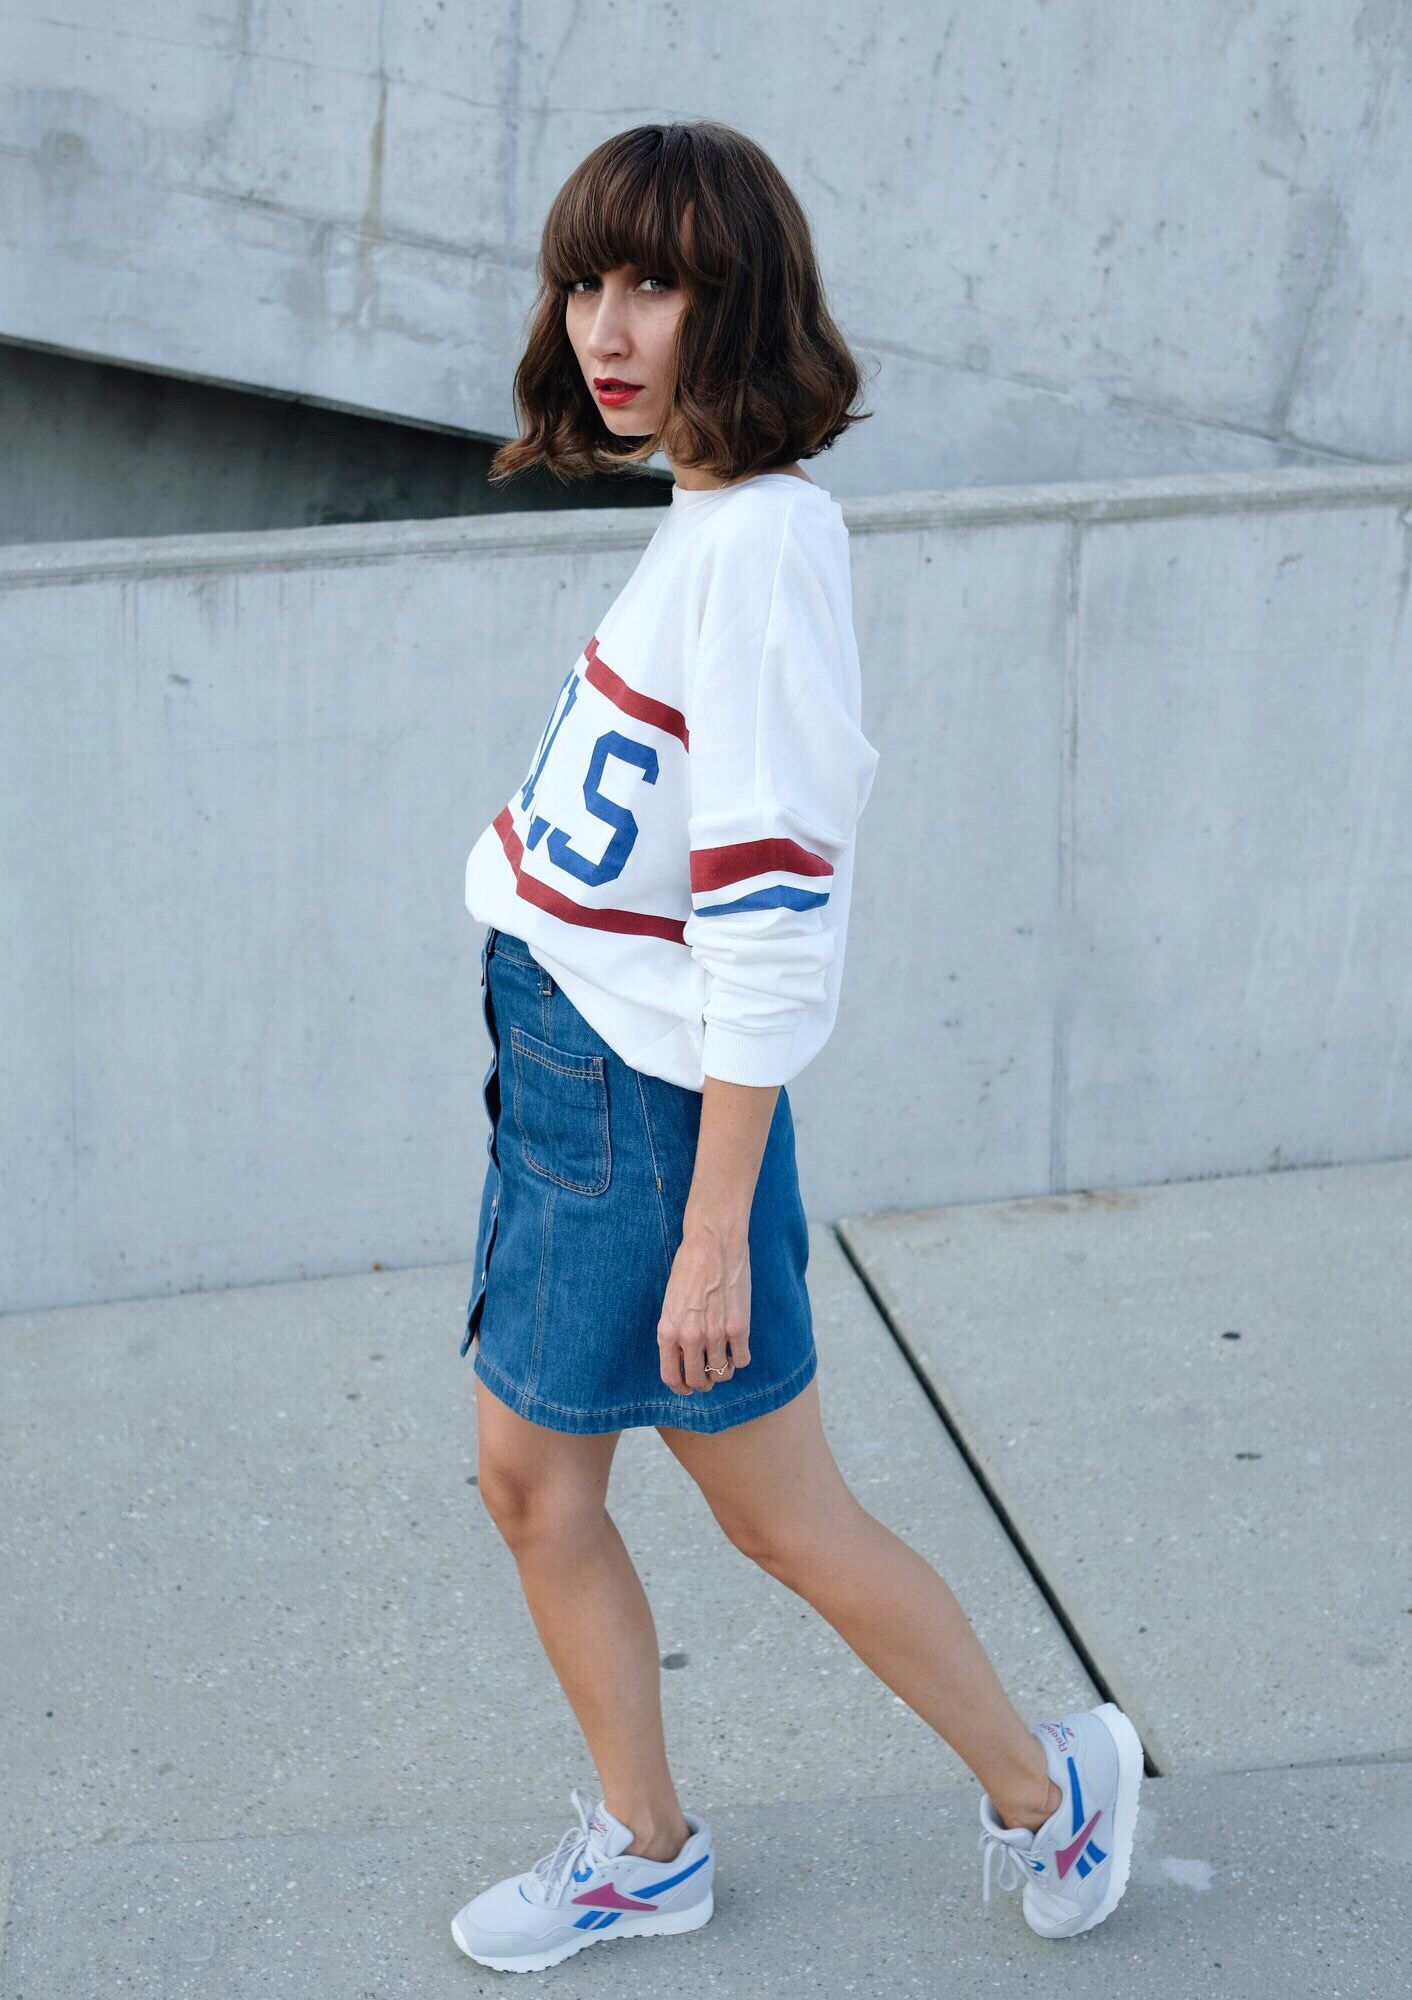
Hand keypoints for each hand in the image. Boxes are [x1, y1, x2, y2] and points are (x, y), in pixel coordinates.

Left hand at [657, 1210, 752, 1393]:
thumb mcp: (671, 1302)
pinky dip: (739, 1359)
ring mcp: (716, 1334)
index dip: (680, 1387)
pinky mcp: (739, 1327)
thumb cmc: (689, 1268)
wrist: (713, 1244)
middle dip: (703, 1383)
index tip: (687, 1387)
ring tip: (723, 1361)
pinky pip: (742, 1360)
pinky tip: (737, 1348)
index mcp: (668, 1331)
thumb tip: (683, 1356)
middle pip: (698, 1380)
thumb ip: (675, 1331)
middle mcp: (690, 1337)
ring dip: (722, 1372)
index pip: (671, 1377)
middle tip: (708, 1376)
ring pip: (721, 1374)